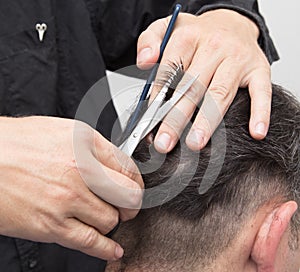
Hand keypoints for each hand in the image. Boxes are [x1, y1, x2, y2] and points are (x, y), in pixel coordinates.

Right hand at [0, 116, 142, 259]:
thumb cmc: (18, 143)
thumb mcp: (63, 131)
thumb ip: (93, 147)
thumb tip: (114, 164)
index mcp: (86, 144)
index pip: (129, 168)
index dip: (137, 182)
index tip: (134, 188)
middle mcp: (81, 170)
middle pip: (129, 196)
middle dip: (131, 204)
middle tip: (126, 207)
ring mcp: (67, 199)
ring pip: (111, 220)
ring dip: (111, 221)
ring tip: (104, 218)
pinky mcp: (52, 225)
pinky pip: (90, 242)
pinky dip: (106, 249)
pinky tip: (111, 249)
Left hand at [137, 9, 270, 151]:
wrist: (232, 23)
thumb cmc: (198, 34)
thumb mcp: (168, 27)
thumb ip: (148, 41)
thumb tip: (144, 62)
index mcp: (188, 38)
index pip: (169, 72)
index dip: (157, 100)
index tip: (148, 124)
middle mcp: (213, 47)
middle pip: (191, 87)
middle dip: (176, 118)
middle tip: (164, 143)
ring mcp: (237, 59)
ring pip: (219, 93)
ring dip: (207, 121)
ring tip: (195, 143)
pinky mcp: (259, 69)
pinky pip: (261, 92)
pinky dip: (260, 112)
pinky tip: (256, 132)